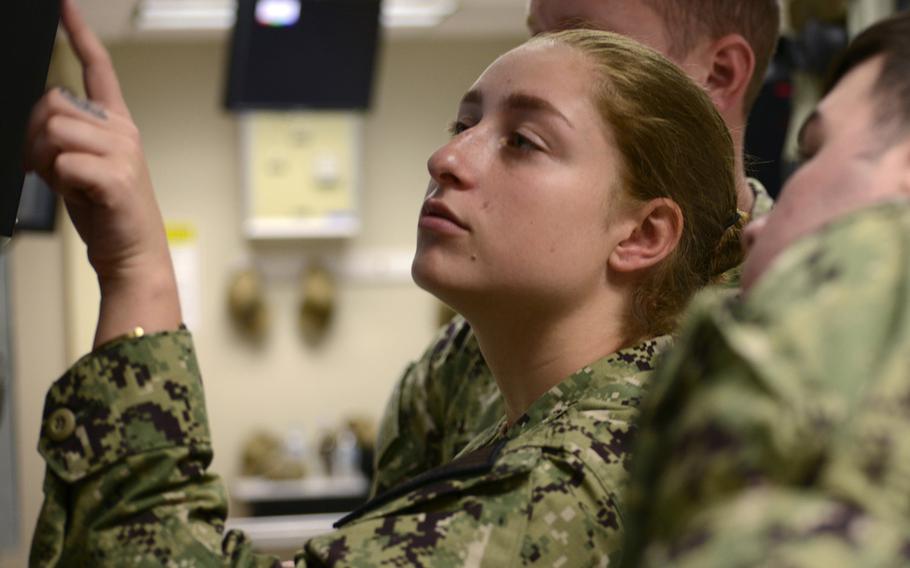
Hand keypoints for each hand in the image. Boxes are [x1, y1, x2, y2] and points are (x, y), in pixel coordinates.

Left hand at [25, 0, 180, 345]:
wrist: (131, 252)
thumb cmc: (108, 212)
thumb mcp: (81, 165)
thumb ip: (65, 136)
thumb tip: (41, 123)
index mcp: (117, 124)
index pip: (99, 69)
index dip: (79, 34)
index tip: (65, 6)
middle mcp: (123, 130)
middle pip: (54, 102)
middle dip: (36, 134)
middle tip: (49, 167)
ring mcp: (123, 151)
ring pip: (53, 129)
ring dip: (46, 160)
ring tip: (68, 182)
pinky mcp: (115, 175)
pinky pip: (63, 160)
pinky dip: (60, 181)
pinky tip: (80, 193)